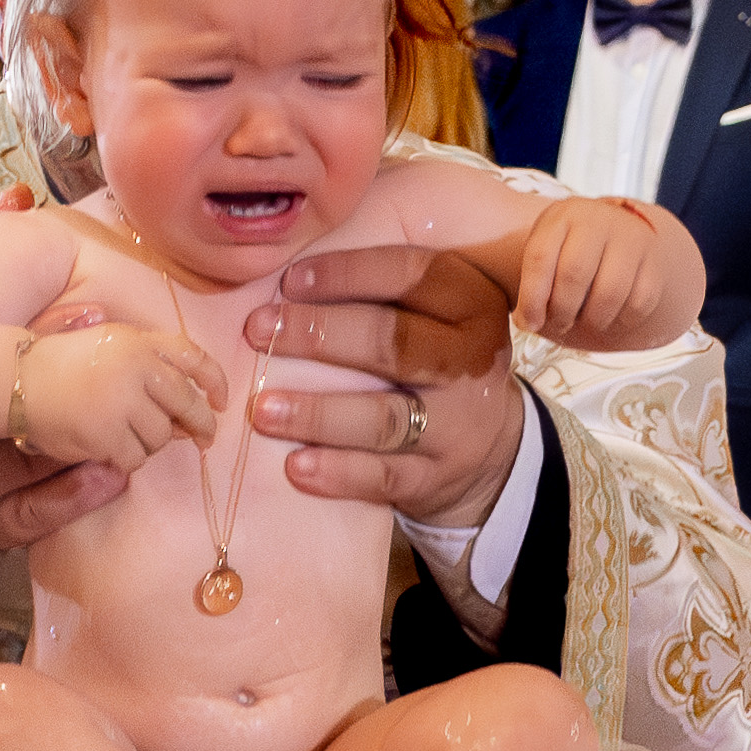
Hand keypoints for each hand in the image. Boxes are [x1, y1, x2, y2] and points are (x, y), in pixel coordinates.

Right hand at [15, 322, 223, 471]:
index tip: (221, 400)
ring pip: (161, 437)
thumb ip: (149, 367)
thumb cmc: (64, 366)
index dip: (215, 380)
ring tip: (125, 434)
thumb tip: (192, 412)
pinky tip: (108, 448)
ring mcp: (122, 401)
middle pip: (187, 404)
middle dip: (201, 425)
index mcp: (138, 342)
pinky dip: (126, 459)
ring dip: (150, 442)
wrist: (16, 380)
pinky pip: (135, 458)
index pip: (192, 356)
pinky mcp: (107, 434)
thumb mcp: (108, 345)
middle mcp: (136, 367)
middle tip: (203, 438)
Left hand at [255, 245, 524, 531]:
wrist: (492, 445)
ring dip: (318, 414)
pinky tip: (297, 467)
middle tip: (259, 331)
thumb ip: (384, 289)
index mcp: (471, 304)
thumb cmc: (436, 358)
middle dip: (319, 335)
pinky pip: (384, 476)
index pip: (409, 276)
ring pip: (383, 418)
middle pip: (391, 344)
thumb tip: (288, 274)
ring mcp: (457, 425)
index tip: (289, 281)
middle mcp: (470, 362)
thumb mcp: (435, 312)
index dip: (346, 274)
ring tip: (264, 411)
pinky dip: (338, 472)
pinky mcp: (437, 476)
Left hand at [513, 197, 693, 347]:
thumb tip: (529, 323)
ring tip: (583, 323)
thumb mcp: (549, 251)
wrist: (623, 233)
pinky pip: (638, 304)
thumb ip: (534, 284)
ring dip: (592, 321)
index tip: (529, 324)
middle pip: (574, 275)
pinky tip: (609, 320)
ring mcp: (632, 239)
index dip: (531, 298)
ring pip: (609, 293)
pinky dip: (621, 322)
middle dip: (562, 312)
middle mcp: (600, 220)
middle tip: (559, 325)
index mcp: (564, 215)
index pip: (540, 257)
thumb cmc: (573, 250)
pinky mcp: (655, 263)